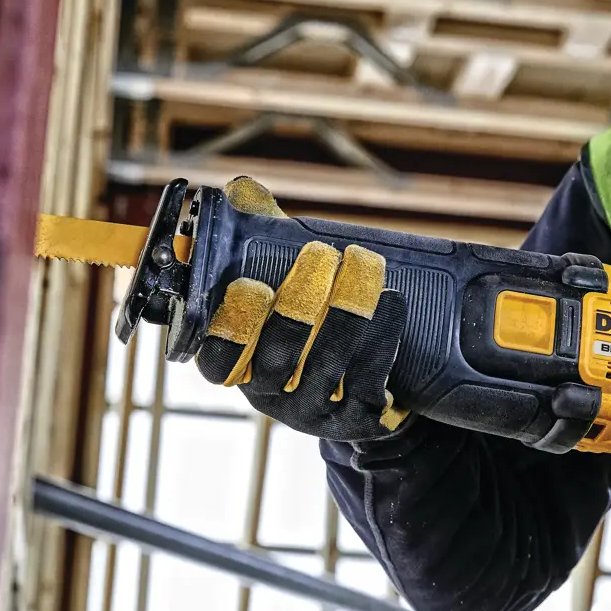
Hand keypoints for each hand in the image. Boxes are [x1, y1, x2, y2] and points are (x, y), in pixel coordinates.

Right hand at [193, 179, 408, 440]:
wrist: (371, 381)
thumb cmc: (315, 322)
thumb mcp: (285, 282)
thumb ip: (261, 240)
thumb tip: (242, 190)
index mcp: (242, 361)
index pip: (216, 361)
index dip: (229, 328)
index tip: (251, 285)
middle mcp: (272, 393)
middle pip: (275, 359)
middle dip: (300, 301)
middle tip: (322, 253)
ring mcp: (315, 411)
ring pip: (325, 368)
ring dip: (348, 309)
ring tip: (365, 263)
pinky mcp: (358, 420)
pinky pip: (367, 384)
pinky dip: (382, 338)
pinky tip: (394, 302)